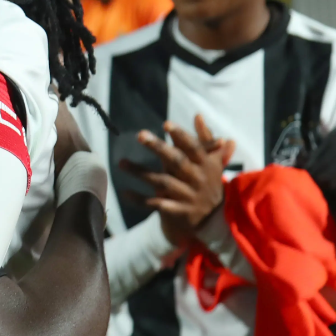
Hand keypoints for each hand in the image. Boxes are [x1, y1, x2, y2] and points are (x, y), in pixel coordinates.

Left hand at [119, 115, 235, 245]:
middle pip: (176, 161)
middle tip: (140, 134)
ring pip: (162, 182)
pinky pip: (155, 204)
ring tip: (121, 163)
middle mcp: (197, 179)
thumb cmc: (208, 182)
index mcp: (206, 164)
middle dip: (159, 148)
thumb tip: (198, 115)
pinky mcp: (177, 211)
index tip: (166, 124)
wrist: (214, 220)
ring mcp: (187, 196)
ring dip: (140, 172)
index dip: (181, 136)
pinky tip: (125, 191)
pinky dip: (140, 199)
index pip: (194, 148)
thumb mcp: (212, 161)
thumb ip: (205, 139)